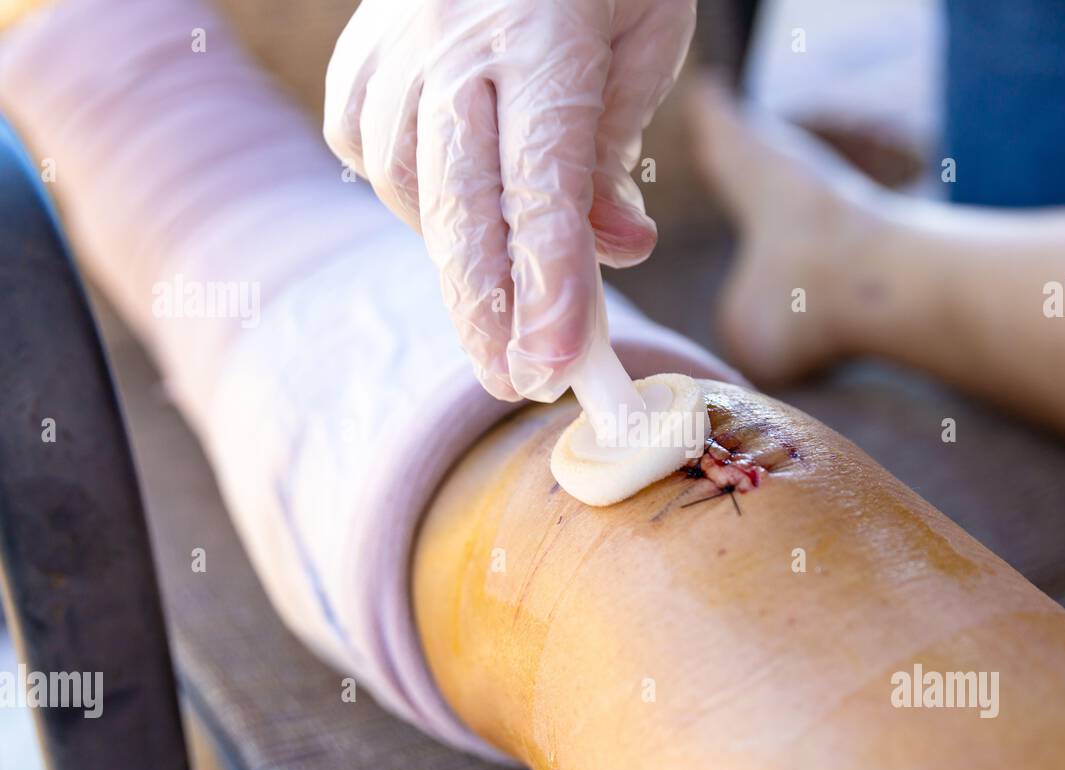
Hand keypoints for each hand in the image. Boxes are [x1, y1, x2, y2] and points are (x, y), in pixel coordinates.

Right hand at [324, 0, 695, 401]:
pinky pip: (367, 151)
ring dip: (454, 257)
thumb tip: (613, 251)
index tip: (558, 363)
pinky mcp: (361, 53)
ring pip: (406, 187)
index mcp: (543, 33)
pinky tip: (445, 219)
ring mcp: (396, 46)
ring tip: (498, 298)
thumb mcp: (645, 38)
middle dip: (487, 308)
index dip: (551, 284)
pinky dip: (404, 199)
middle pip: (460, 204)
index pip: (544, 184)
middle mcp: (455, 41)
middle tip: (512, 380)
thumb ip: (617, 149)